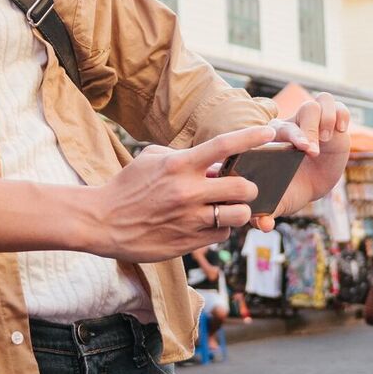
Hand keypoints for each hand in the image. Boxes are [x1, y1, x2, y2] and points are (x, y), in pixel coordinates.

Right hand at [88, 126, 270, 262]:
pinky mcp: (189, 242)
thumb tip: (212, 162)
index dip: (251, 136)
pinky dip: (221, 228)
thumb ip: (183, 156)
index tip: (270, 131)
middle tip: (242, 187)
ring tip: (227, 206)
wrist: (103, 222)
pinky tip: (208, 223)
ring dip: (239, 210)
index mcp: (179, 165)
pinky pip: (223, 234)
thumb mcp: (151, 159)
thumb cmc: (127, 186)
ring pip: (239, 215)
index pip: (223, 146)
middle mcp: (188, 192)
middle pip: (243, 187)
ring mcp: (190, 219)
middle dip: (249, 186)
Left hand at [261, 93, 351, 228]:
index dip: (294, 134)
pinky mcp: (333, 124)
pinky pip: (338, 105)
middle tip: (314, 151)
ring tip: (327, 138)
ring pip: (320, 101)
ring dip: (327, 117)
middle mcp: (294, 124)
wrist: (308, 187)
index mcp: (275, 138)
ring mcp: (314, 122)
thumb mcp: (278, 201)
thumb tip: (264, 226)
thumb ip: (267, 212)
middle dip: (309, 129)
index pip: (282, 127)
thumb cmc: (288, 190)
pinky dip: (342, 114)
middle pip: (304, 111)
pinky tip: (341, 130)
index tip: (305, 150)